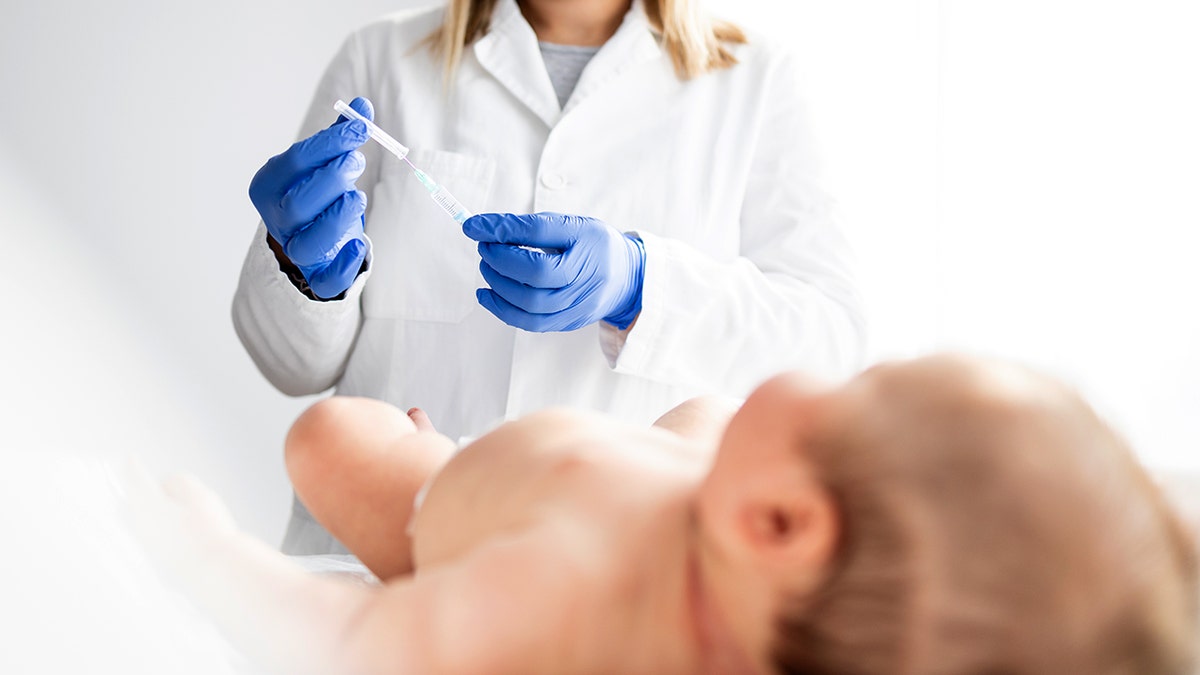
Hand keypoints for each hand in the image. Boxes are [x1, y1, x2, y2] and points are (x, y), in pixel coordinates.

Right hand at [249, 96, 373, 298]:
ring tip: (358, 197)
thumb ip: (341, 136)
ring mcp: (294, 249)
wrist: (313, 235)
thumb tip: (363, 106)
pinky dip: (343, 265)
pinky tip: (359, 245)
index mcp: (269, 185)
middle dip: (332, 180)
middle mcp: (276, 219)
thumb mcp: (325, 161)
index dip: (329, 144)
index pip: (293, 162)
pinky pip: (325, 280)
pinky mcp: (316, 274)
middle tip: (356, 163)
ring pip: (308, 242)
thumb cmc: (319, 190)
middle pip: (298, 204)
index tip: (360, 129)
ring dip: (338, 217)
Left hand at [463, 212, 645, 331]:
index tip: (473, 225)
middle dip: (500, 260)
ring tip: (487, 268)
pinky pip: (532, 323)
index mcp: (589, 244)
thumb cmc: (594, 246)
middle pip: (536, 274)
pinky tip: (488, 294)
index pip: (540, 233)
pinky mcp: (569, 323)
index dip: (503, 229)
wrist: (627, 278)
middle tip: (485, 247)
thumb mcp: (571, 225)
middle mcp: (587, 277)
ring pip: (531, 304)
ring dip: (498, 285)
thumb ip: (530, 227)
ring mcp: (579, 305)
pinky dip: (503, 309)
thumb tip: (483, 229)